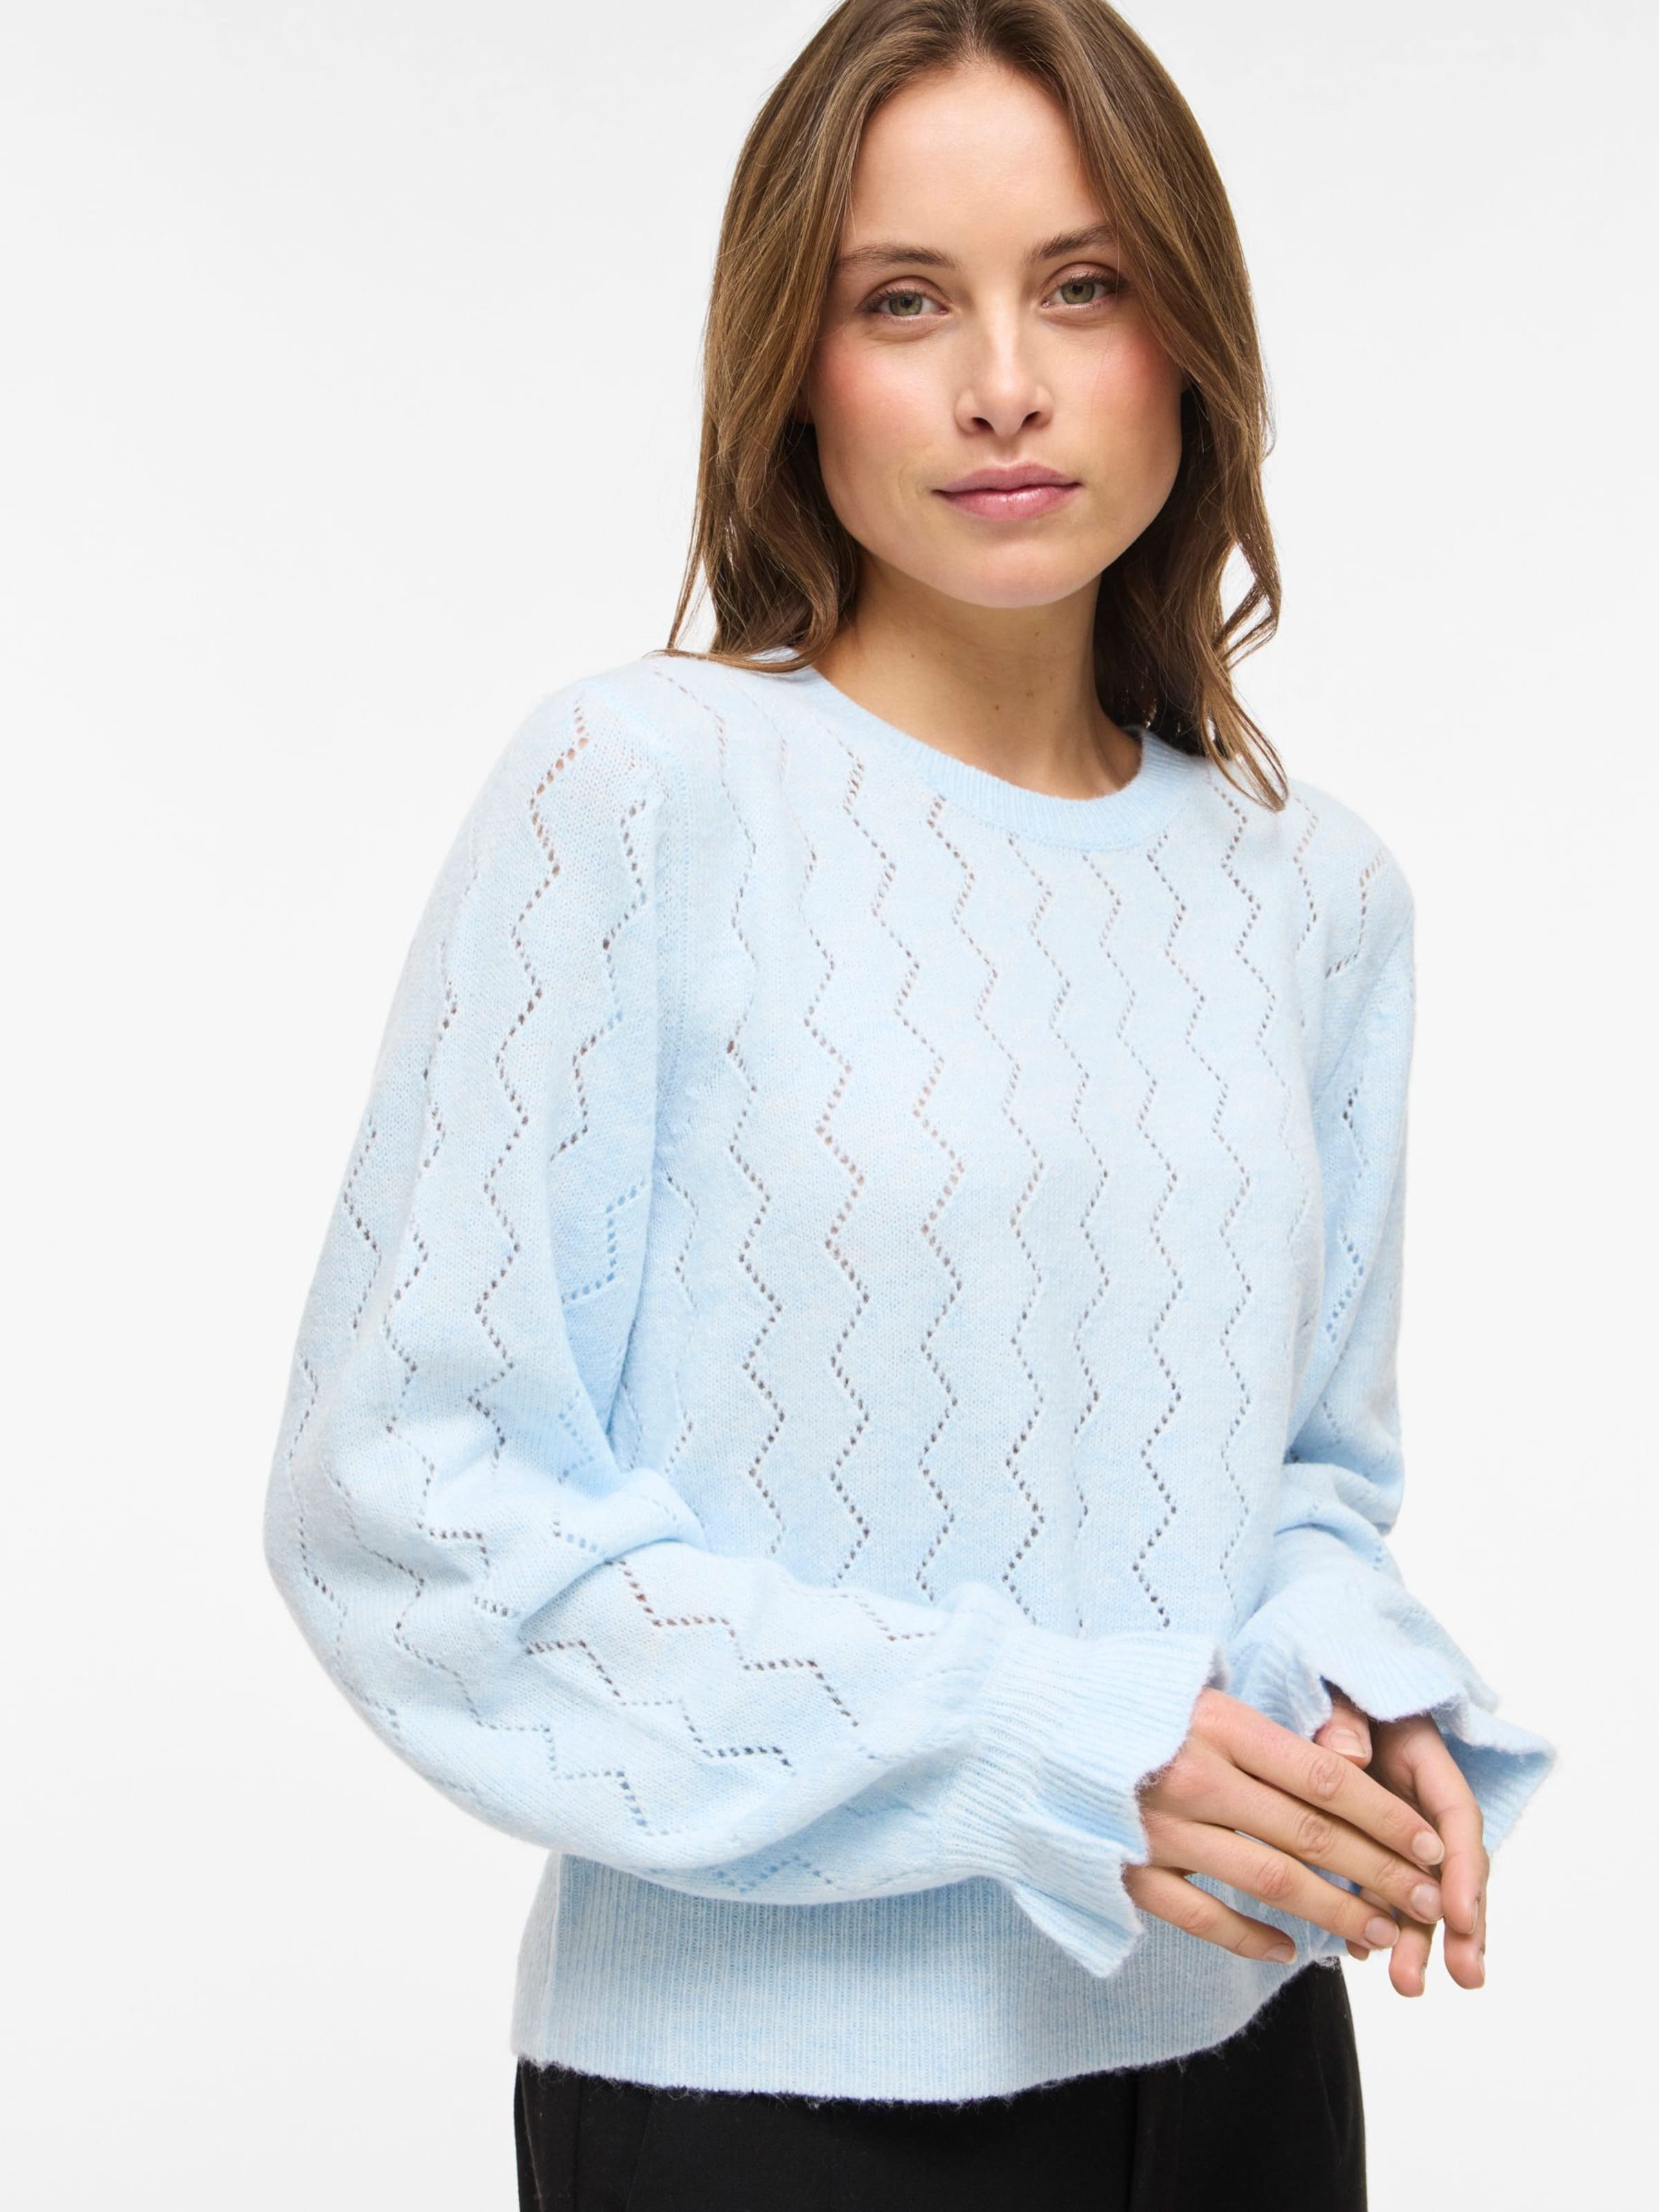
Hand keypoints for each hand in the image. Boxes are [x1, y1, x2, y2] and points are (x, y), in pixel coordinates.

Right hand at [1127, 1687, 1447, 1963]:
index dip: (1387, 1816)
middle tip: (1429, 1901)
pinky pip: (1206, 1917)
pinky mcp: (1130, 1872)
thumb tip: (1346, 1756)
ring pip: (1273, 1882)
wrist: (1019, 1725)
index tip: (1432, 1845)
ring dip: (1338, 1913)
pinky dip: (1253, 1938)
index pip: (1326, 1777)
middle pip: (1312, 1836)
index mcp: (1217, 1723)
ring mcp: (1161, 1829)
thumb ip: (1260, 1724)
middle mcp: (1196, 1776)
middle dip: (1382, 1874)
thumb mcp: (1189, 1686)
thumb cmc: (1115, 1699)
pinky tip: (1291, 1949)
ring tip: (1384, 1935)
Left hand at [1314, 1688, 1488, 1994]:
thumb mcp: (1342, 1691)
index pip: (1457, 1816)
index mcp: (1424, 1760)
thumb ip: (1346, 1718)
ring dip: (1416, 1939)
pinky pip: (1377, 1889)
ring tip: (1407, 1985)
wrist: (1314, 1693)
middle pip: (1448, 1868)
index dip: (1463, 1868)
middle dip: (1459, 1925)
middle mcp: (1419, 1802)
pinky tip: (1361, 1956)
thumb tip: (1348, 1757)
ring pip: (1415, 1890)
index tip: (1460, 1916)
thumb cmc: (1332, 1688)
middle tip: (1464, 1978)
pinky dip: (1374, 1923)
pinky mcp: (1367, 1844)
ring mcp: (1395, 1829)